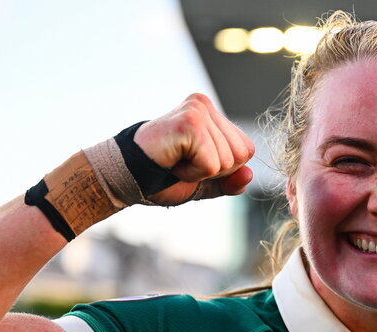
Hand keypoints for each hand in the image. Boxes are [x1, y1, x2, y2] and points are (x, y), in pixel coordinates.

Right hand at [135, 94, 254, 205]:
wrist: (126, 175)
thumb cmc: (162, 176)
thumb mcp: (203, 181)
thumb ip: (228, 180)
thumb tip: (250, 175)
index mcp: (212, 114)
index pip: (246, 150)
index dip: (222, 168)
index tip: (191, 161)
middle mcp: (206, 105)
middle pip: (241, 155)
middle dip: (214, 170)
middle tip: (182, 162)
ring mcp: (198, 110)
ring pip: (228, 161)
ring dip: (200, 172)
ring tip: (176, 160)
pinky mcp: (190, 122)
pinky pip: (211, 164)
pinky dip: (192, 173)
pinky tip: (172, 161)